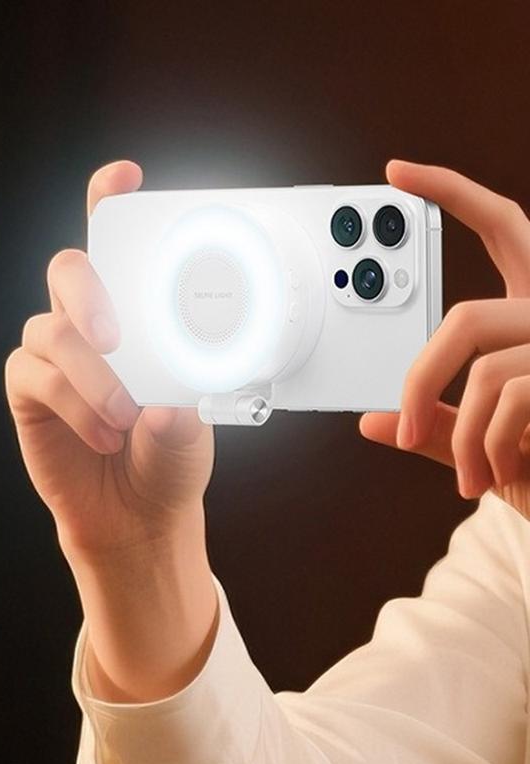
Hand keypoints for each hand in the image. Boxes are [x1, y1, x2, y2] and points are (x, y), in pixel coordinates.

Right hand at [5, 160, 213, 561]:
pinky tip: (104, 434)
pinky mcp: (29, 391)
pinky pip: (34, 375)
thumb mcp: (195, 421)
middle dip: (89, 293)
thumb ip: (187, 399)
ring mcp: (54, 355)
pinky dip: (73, 403)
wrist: (140, 513)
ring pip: (52, 329)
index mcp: (134, 313)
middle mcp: (88, 323)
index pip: (115, 246)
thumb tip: (171, 391)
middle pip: (68, 270)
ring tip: (127, 416)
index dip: (109, 202)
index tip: (125, 178)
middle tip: (117, 336)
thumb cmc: (169, 454)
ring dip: (92, 373)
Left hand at [360, 160, 529, 520]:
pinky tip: (495, 475)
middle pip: (465, 318)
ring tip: (467, 477)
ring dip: (461, 437)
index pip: (502, 228)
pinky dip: (486, 447)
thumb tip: (368, 420)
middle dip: (423, 378)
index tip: (396, 173)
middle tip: (400, 424)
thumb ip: (439, 426)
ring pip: (483, 371)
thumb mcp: (490, 442)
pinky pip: (508, 397)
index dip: (452, 192)